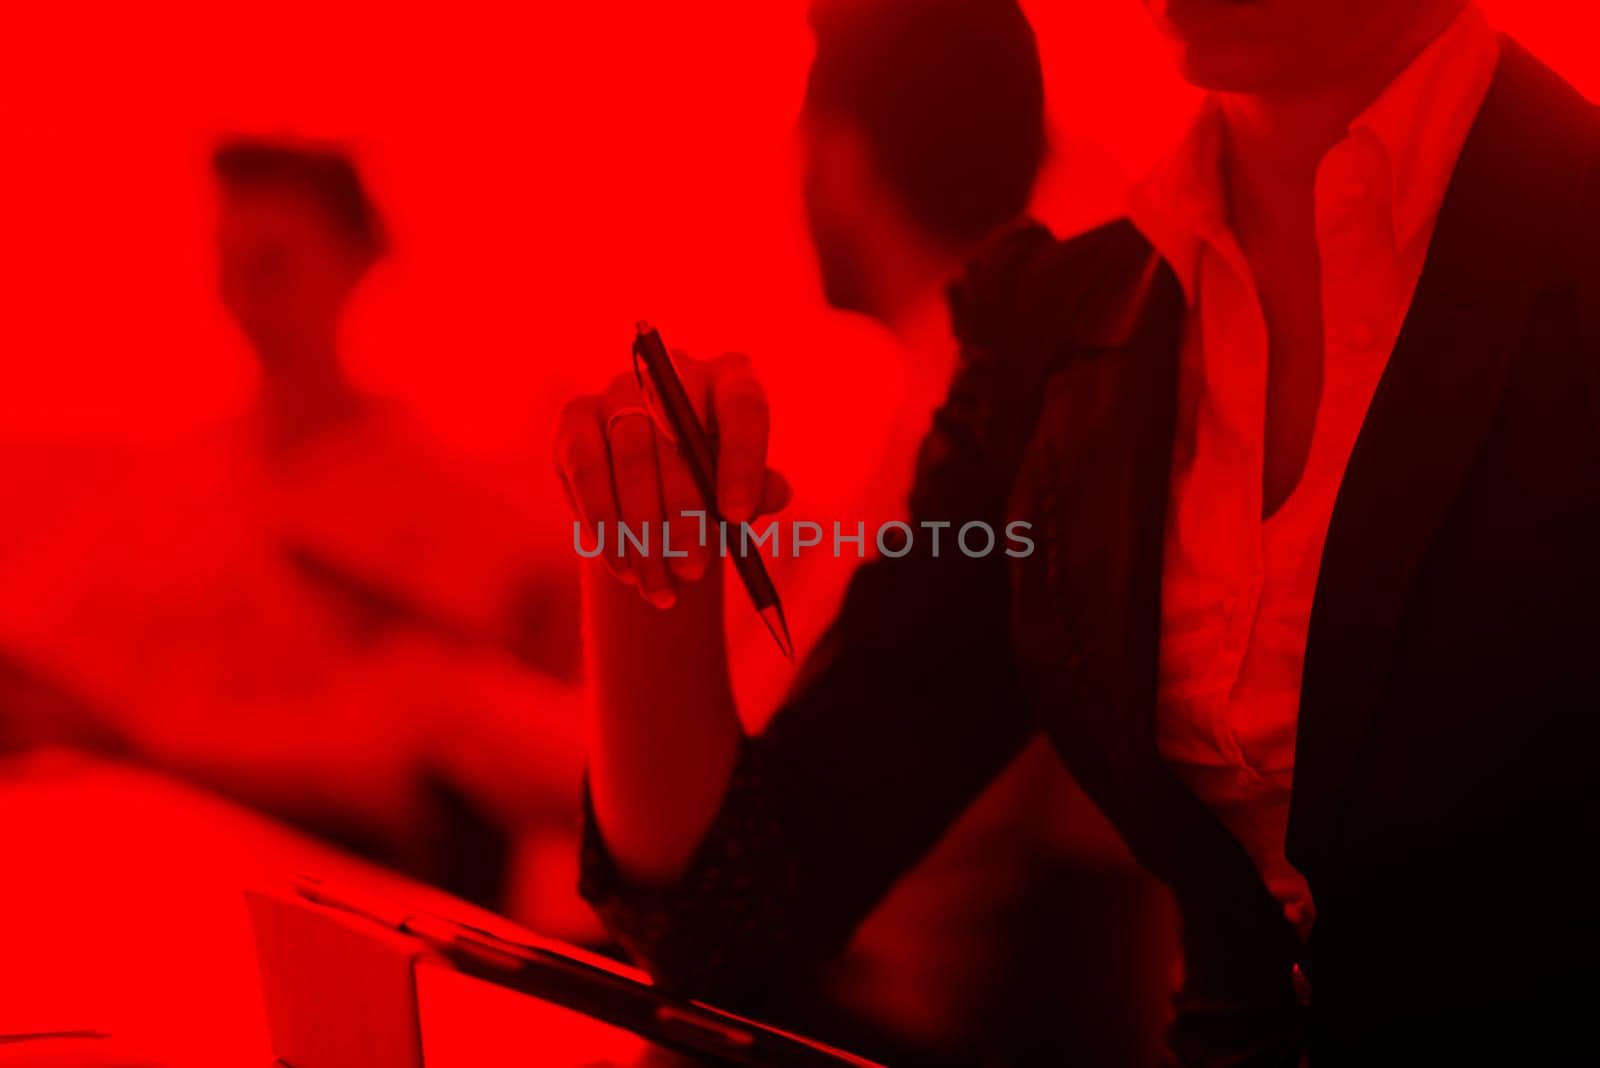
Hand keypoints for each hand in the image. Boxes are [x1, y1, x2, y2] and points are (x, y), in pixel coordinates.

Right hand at [554, 352, 788, 607]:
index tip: (737, 518)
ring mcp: (619, 389)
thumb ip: (762, 490)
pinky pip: (586, 469)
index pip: (743, 407)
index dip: (742, 461)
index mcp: (730, 379)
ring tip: (659, 584)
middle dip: (685, 515)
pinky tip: (623, 566)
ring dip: (643, 531)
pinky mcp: (576, 415)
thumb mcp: (743, 492)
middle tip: (691, 570)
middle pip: (678, 435)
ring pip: (631, 457)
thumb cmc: (711, 490)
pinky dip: (604, 523)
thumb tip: (775, 492)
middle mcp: (674, 370)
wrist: (653, 497)